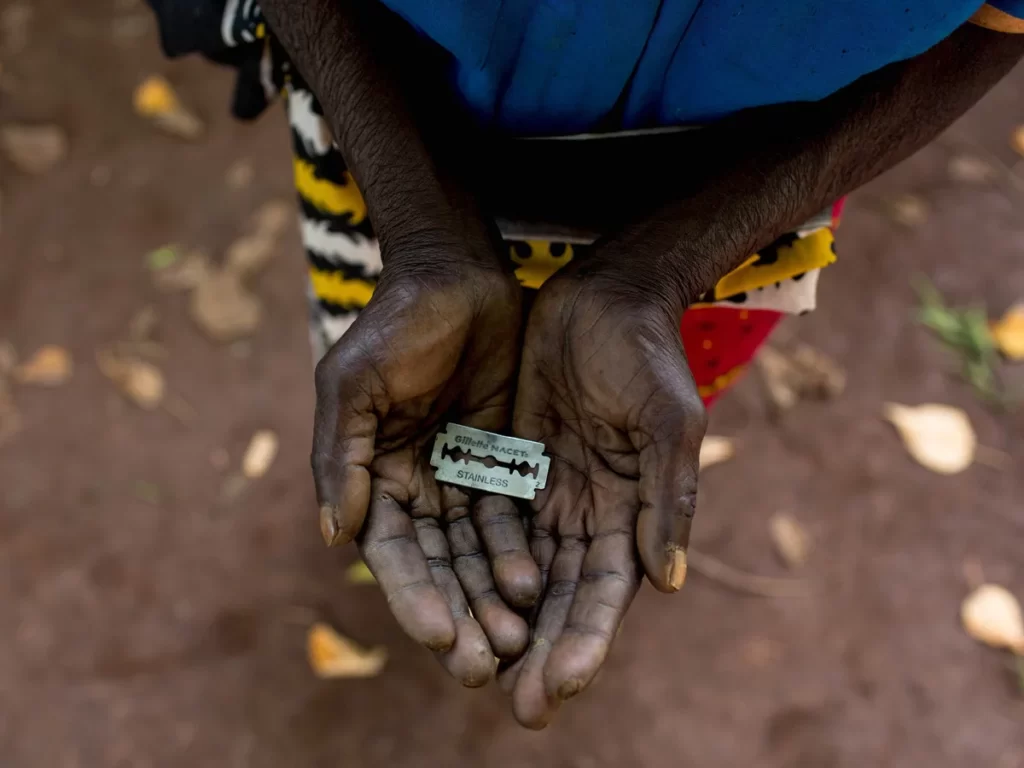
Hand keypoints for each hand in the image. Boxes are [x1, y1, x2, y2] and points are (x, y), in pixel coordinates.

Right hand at [312, 260, 541, 685]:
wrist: (457, 274)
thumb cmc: (396, 323)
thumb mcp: (354, 382)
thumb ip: (339, 456)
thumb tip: (334, 536)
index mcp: (371, 475)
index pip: (392, 551)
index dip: (413, 596)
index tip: (438, 637)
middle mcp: (415, 486)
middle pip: (436, 565)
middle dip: (456, 614)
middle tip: (483, 666)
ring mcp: (460, 476)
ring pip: (475, 552)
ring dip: (490, 597)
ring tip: (516, 641)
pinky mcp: (503, 461)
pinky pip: (512, 517)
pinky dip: (519, 553)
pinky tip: (536, 586)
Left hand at [502, 266, 706, 727]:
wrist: (605, 296)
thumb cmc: (647, 356)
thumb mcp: (667, 421)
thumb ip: (670, 498)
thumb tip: (668, 583)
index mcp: (631, 512)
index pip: (605, 592)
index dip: (585, 641)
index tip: (558, 687)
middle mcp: (588, 513)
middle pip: (561, 598)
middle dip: (542, 652)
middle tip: (518, 709)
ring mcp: (548, 492)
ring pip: (520, 571)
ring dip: (503, 622)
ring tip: (477, 672)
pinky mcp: (511, 465)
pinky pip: (488, 524)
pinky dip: (474, 565)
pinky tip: (454, 601)